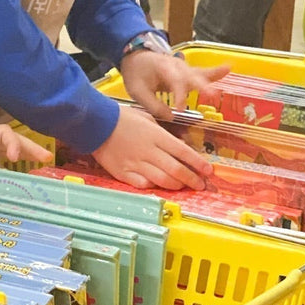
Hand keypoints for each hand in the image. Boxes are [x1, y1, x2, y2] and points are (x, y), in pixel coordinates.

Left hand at [0, 104, 52, 188]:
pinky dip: (1, 170)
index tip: (15, 159)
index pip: (3, 135)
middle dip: (29, 149)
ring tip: (36, 169)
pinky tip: (7, 182)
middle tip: (48, 159)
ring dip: (20, 158)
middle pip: (11, 142)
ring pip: (3, 152)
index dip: (14, 144)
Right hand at [92, 106, 210, 189]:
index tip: (208, 171)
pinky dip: (154, 186)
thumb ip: (163, 134)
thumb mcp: (147, 118)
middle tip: (200, 184)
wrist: (96, 124)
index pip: (183, 152)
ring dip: (177, 185)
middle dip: (192, 179)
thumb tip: (178, 145)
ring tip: (183, 186)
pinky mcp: (124, 173)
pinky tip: (159, 185)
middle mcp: (148, 151)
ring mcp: (136, 164)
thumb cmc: (121, 118)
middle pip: (176, 170)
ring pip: (163, 180)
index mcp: (156, 136)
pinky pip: (144, 184)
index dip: (198, 163)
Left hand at [119, 51, 229, 121]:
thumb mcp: (137, 91)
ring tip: (225, 77)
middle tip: (211, 95)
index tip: (180, 109)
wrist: (136, 57)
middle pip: (191, 76)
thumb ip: (153, 105)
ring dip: (211, 80)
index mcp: (163, 68)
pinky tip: (229, 68)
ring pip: (199, 74)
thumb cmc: (136, 73)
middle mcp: (177, 66)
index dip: (179, 96)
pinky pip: (203, 73)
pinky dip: (215, 72)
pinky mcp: (189, 72)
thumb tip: (172, 118)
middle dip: (201, 86)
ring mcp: (185, 68)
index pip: (174, 83)